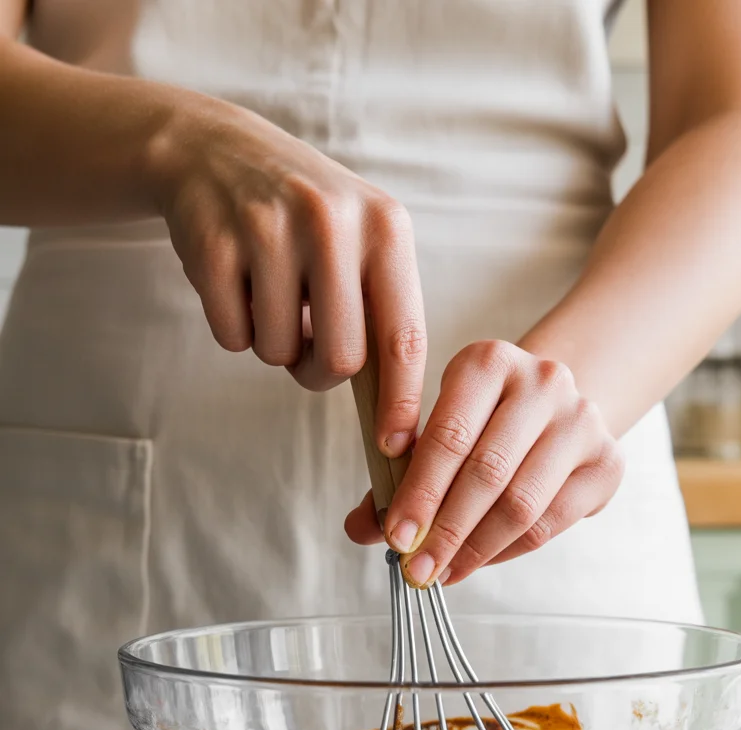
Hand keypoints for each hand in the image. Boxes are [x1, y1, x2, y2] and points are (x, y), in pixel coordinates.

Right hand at [151, 96, 425, 455]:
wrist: (213, 149)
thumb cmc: (304, 218)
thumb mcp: (360, 240)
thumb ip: (379, 311)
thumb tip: (393, 413)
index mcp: (384, 227)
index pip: (403, 336)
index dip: (401, 400)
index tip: (397, 445)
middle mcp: (332, 222)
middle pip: (340, 358)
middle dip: (320, 371)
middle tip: (305, 347)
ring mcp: (268, 228)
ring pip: (279, 353)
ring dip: (272, 344)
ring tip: (268, 293)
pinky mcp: (213, 243)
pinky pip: (232, 337)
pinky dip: (234, 328)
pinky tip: (236, 281)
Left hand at [345, 340, 624, 586]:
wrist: (552, 410)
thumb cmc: (481, 423)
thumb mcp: (436, 432)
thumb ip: (396, 476)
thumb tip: (360, 528)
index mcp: (488, 361)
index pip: (449, 435)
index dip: (420, 491)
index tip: (396, 535)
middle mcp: (543, 381)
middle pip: (487, 472)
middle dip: (445, 529)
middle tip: (416, 569)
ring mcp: (581, 421)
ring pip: (522, 503)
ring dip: (475, 548)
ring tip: (442, 573)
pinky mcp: (607, 461)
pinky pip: (552, 523)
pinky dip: (508, 551)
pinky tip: (477, 562)